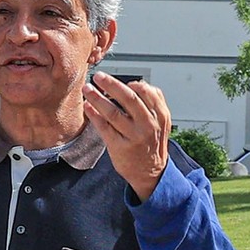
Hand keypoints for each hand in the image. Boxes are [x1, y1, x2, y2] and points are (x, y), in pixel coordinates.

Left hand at [85, 71, 171, 202]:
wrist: (151, 173)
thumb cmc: (152, 143)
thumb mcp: (161, 122)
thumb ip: (153, 102)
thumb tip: (137, 82)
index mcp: (160, 116)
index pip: (147, 92)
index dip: (132, 83)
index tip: (120, 79)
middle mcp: (148, 125)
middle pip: (129, 99)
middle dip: (111, 85)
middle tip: (99, 76)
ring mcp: (133, 137)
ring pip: (113, 112)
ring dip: (97, 98)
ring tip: (87, 89)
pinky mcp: (120, 147)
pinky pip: (104, 127)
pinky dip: (94, 115)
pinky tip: (88, 107)